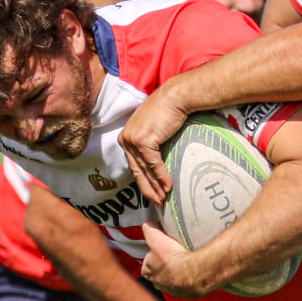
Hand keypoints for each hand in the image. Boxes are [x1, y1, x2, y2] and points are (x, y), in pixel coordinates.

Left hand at [120, 88, 187, 204]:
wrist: (175, 97)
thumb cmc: (169, 111)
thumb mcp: (156, 130)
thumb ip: (152, 145)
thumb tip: (158, 165)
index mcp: (127, 137)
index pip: (135, 165)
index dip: (143, 182)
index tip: (152, 194)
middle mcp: (126, 139)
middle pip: (137, 170)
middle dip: (148, 189)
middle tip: (157, 202)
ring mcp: (133, 140)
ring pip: (145, 169)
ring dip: (155, 186)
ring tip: (163, 199)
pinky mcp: (143, 141)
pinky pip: (153, 164)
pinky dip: (161, 176)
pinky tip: (168, 187)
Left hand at [139, 223, 210, 298]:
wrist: (193, 273)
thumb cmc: (172, 257)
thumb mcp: (157, 238)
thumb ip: (150, 230)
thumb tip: (147, 224)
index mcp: (148, 272)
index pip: (147, 262)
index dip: (153, 255)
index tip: (161, 250)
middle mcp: (158, 283)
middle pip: (159, 272)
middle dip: (165, 266)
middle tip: (175, 256)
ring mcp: (172, 290)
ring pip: (172, 280)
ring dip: (177, 273)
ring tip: (185, 264)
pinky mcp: (186, 293)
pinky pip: (185, 286)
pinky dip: (188, 279)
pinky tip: (193, 272)